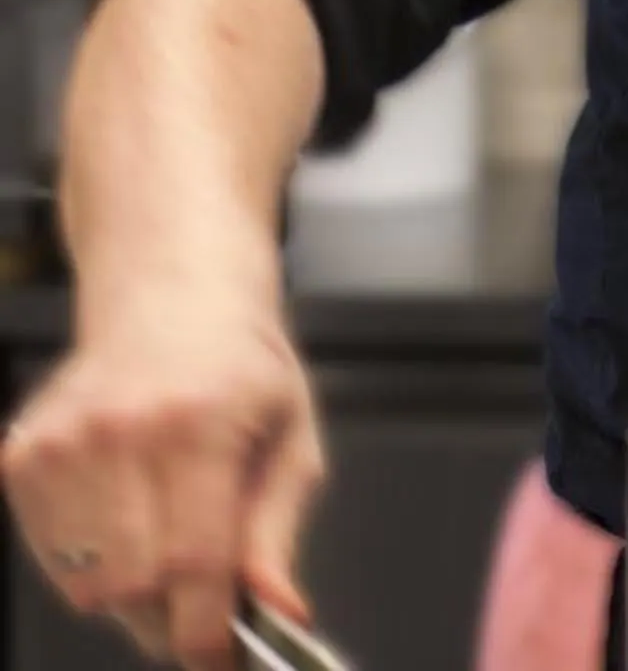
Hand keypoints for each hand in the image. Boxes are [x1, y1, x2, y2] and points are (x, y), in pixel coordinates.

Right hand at [3, 291, 323, 668]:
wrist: (172, 300)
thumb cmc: (244, 369)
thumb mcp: (292, 439)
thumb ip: (278, 531)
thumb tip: (279, 611)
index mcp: (199, 426)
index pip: (194, 562)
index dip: (206, 630)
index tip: (220, 661)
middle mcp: (120, 434)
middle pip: (135, 585)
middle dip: (173, 616)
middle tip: (203, 603)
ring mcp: (60, 445)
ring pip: (87, 584)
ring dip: (132, 593)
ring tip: (167, 542)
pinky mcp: (19, 457)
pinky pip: (52, 558)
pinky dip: (90, 564)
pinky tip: (126, 518)